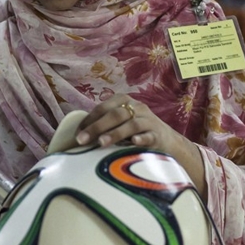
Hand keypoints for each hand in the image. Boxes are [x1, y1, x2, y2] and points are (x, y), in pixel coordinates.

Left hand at [74, 94, 204, 194]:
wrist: (168, 142)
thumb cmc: (136, 132)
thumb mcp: (121, 123)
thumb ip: (104, 125)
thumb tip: (78, 136)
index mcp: (124, 101)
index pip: (103, 108)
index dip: (88, 120)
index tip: (76, 135)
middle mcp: (137, 107)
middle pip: (114, 114)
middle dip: (96, 127)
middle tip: (81, 140)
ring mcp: (148, 121)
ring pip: (130, 124)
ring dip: (115, 133)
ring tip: (101, 143)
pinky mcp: (158, 135)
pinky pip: (149, 136)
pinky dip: (141, 138)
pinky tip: (133, 142)